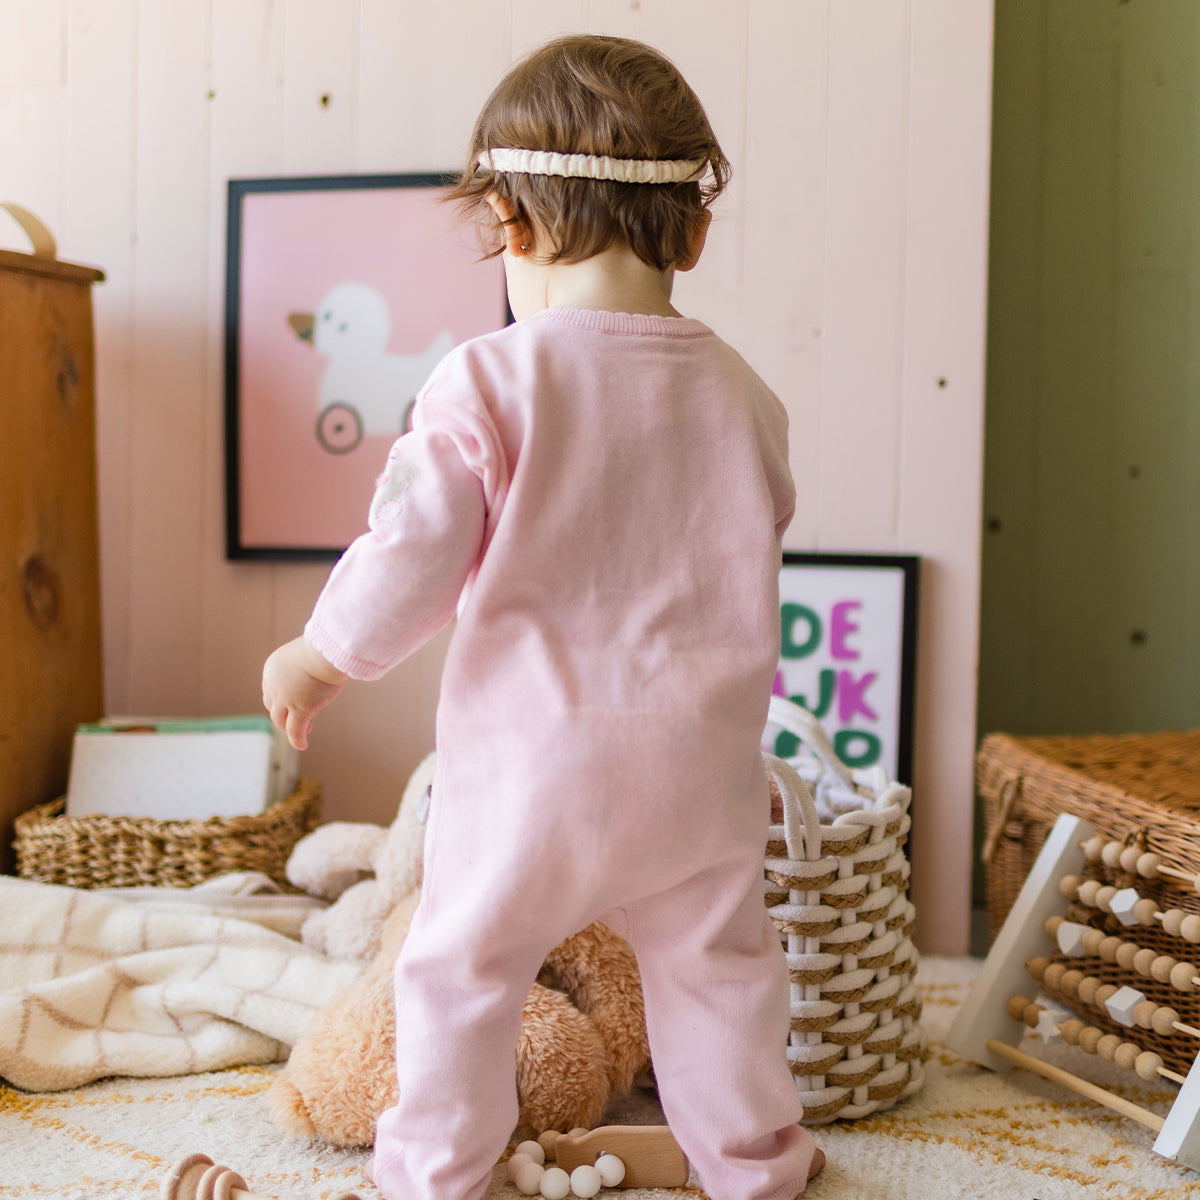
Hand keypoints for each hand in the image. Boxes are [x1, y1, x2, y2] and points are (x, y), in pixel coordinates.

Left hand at [262, 636, 347, 750]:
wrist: (326, 651)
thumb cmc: (323, 648)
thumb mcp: (304, 655)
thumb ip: (303, 666)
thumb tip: (315, 669)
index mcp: (272, 669)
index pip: (271, 690)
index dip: (281, 699)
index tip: (294, 702)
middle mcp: (273, 685)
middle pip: (273, 706)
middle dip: (284, 713)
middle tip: (299, 717)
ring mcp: (285, 699)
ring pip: (281, 720)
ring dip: (290, 727)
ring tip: (305, 731)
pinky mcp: (299, 709)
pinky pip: (295, 730)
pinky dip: (297, 740)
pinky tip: (302, 745)